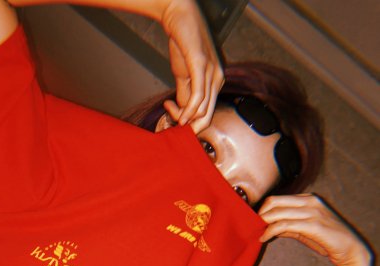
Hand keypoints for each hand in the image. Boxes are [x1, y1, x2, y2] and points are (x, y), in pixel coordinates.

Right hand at [159, 0, 223, 132]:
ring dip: (184, 117)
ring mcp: (211, 72)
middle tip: (173, 125)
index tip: (174, 119)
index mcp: (216, 82)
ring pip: (202, 110)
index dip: (191, 124)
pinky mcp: (201, 66)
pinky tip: (180, 115)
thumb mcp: (183, 75)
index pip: (207, 114)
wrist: (178, 15)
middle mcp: (218, 79)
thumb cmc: (182, 43)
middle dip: (190, 128)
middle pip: (207, 116)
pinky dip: (188, 111)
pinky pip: (198, 97)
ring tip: (169, 110)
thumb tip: (183, 114)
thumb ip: (185, 94)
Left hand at [258, 193, 370, 265]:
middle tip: (252, 227)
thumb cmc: (326, 239)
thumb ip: (287, 225)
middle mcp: (310, 202)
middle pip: (273, 202)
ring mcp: (312, 212)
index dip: (262, 210)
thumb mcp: (303, 230)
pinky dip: (270, 231)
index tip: (254, 221)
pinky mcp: (313, 225)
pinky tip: (264, 238)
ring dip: (263, 224)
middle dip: (259, 215)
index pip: (276, 199)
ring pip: (277, 213)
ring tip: (257, 233)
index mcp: (308, 199)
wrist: (350, 249)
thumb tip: (268, 227)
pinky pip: (284, 225)